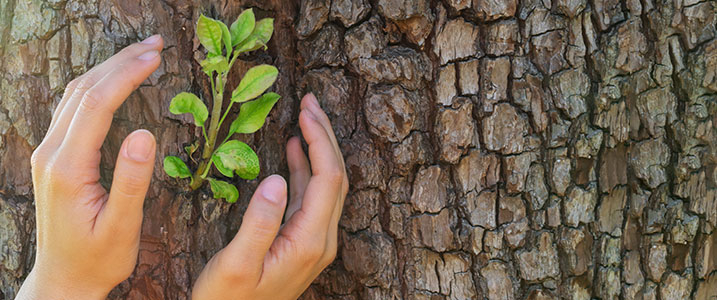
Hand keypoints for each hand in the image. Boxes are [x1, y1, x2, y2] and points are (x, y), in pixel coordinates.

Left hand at [16, 35, 163, 298]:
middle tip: (156, 43)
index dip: (128, 75)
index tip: (157, 56)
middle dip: (120, 61)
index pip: (97, 104)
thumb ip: (132, 181)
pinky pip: (73, 108)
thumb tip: (146, 133)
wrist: (63, 279)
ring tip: (143, 53)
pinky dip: (99, 86)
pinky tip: (118, 80)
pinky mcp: (54, 157)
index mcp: (68, 168)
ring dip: (108, 69)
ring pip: (75, 95)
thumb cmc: (98, 259)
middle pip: (83, 90)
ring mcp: (48, 153)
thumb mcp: (122, 227)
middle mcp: (51, 153)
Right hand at [191, 93, 348, 299]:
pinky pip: (312, 198)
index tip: (305, 110)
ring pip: (327, 185)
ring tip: (305, 116)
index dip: (319, 140)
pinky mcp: (305, 242)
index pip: (327, 178)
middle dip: (324, 136)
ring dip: (318, 149)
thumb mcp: (235, 265)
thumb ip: (258, 223)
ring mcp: (316, 241)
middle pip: (335, 177)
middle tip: (310, 101)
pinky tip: (295, 151)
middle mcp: (321, 240)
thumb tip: (276, 177)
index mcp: (309, 241)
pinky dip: (306, 170)